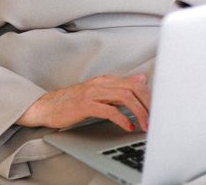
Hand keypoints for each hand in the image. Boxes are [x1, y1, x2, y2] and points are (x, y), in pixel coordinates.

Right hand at [16, 74, 150, 132]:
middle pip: (134, 88)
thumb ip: (121, 86)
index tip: (158, 110)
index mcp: (107, 80)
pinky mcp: (85, 105)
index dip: (150, 96)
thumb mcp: (99, 92)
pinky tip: (127, 127)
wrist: (48, 106)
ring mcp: (93, 92)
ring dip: (139, 113)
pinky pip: (109, 110)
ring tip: (145, 126)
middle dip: (148, 105)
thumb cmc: (73, 102)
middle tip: (155, 120)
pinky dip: (122, 119)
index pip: (136, 82)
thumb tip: (142, 79)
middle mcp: (102, 83)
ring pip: (125, 97)